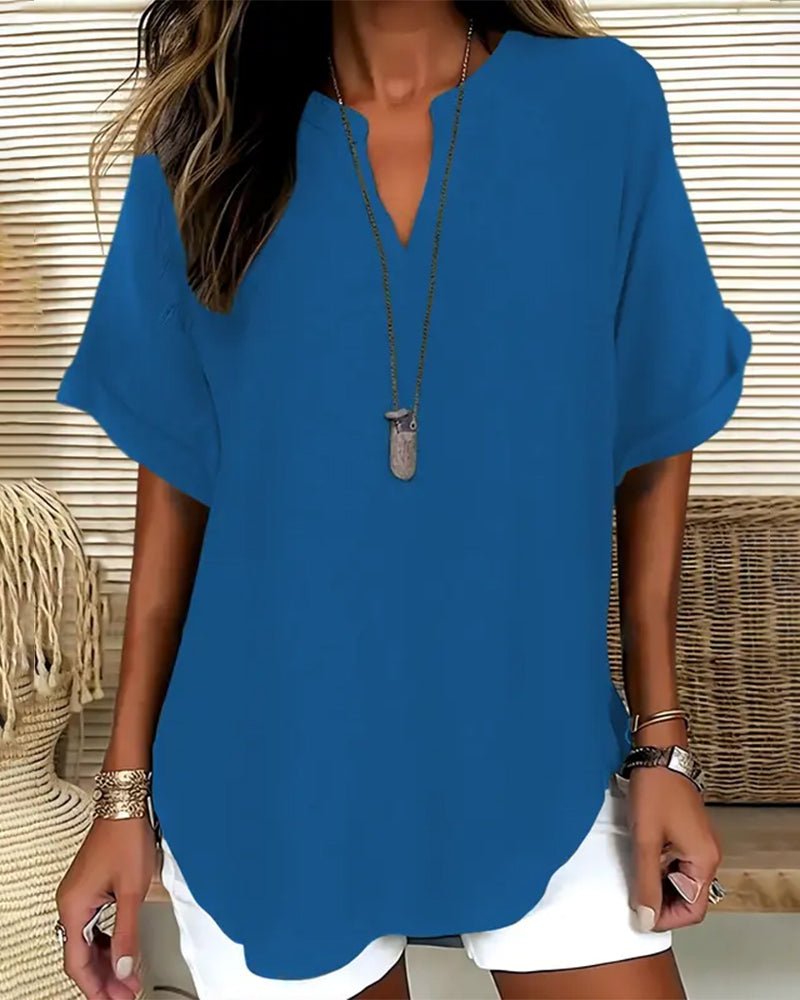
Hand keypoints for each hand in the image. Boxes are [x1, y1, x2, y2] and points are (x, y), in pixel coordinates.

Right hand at [56, 816, 157, 998]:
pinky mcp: (90, 889)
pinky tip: (122, 952)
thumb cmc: (126, 838)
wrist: (127, 806)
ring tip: (128, 978)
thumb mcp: (132, 891)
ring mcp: (79, 896)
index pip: (78, 962)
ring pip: (88, 942)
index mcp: (74, 907)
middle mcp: (70, 903)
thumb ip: (128, 934)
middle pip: (81, 955)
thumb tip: (126, 969)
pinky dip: (108, 943)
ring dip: (107, 962)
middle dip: (104, 978)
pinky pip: (93, 927)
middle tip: (126, 994)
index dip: (96, 987)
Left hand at [627, 766, 721, 931]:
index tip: (640, 915)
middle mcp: (707, 855)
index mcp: (704, 860)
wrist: (659, 755)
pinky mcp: (687, 834)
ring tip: (634, 874)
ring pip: (680, 881)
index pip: (693, 910)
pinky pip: (676, 863)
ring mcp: (698, 844)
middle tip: (633, 895)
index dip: (666, 918)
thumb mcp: (646, 841)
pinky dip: (659, 867)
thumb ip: (645, 882)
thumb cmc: (655, 790)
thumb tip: (645, 918)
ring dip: (658, 884)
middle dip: (661, 902)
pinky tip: (640, 858)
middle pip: (688, 897)